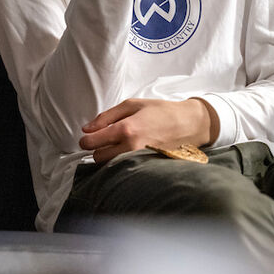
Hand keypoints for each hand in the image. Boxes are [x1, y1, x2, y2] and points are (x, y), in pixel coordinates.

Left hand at [79, 98, 219, 163]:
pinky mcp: (145, 167)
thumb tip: (87, 129)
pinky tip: (127, 152)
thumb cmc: (161, 111)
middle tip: (105, 140)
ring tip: (117, 145)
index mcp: (126, 129)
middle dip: (97, 149)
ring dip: (108, 157)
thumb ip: (106, 116)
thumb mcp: (132, 105)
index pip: (92, 142)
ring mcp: (139, 160)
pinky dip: (120, 163)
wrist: (188, 124)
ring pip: (110, 166)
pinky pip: (124, 169)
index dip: (85, 140)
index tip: (87, 137)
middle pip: (98, 158)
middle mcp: (131, 147)